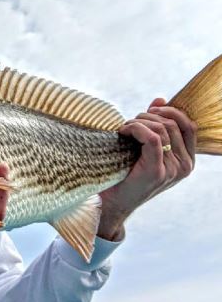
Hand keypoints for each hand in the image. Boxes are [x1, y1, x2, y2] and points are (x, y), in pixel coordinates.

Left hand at [98, 97, 197, 240]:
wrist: (112, 202)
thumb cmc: (125, 173)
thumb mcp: (144, 148)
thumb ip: (155, 125)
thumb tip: (160, 99)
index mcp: (187, 160)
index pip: (189, 125)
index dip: (170, 111)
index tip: (150, 109)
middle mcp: (185, 166)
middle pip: (173, 124)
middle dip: (149, 116)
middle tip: (130, 122)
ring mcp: (173, 170)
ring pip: (162, 129)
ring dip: (139, 121)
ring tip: (124, 128)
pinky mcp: (157, 171)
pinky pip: (153, 138)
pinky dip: (136, 129)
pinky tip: (123, 132)